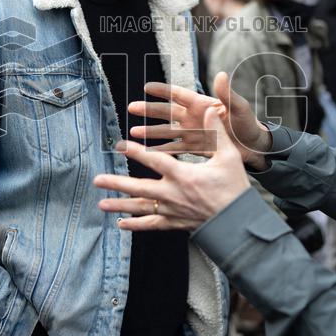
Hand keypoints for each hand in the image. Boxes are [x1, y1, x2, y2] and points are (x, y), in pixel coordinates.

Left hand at [96, 105, 250, 230]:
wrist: (238, 221)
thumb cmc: (235, 188)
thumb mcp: (229, 157)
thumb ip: (216, 133)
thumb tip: (210, 110)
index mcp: (184, 176)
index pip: (155, 161)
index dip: (137, 152)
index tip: (120, 145)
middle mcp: (173, 194)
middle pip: (139, 188)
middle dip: (117, 183)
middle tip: (97, 180)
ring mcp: (172, 211)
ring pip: (141, 208)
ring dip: (120, 205)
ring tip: (101, 204)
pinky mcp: (175, 223)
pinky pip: (152, 224)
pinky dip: (136, 225)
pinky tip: (121, 224)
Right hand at [128, 73, 271, 169]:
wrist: (254, 148)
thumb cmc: (248, 124)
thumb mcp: (239, 108)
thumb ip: (227, 94)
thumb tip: (221, 74)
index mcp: (203, 105)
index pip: (179, 95)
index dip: (163, 91)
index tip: (147, 87)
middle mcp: (194, 118)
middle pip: (167, 113)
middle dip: (149, 110)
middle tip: (131, 107)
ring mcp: (192, 134)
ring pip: (166, 132)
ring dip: (151, 132)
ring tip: (133, 132)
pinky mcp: (194, 148)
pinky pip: (174, 149)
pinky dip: (161, 150)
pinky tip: (147, 152)